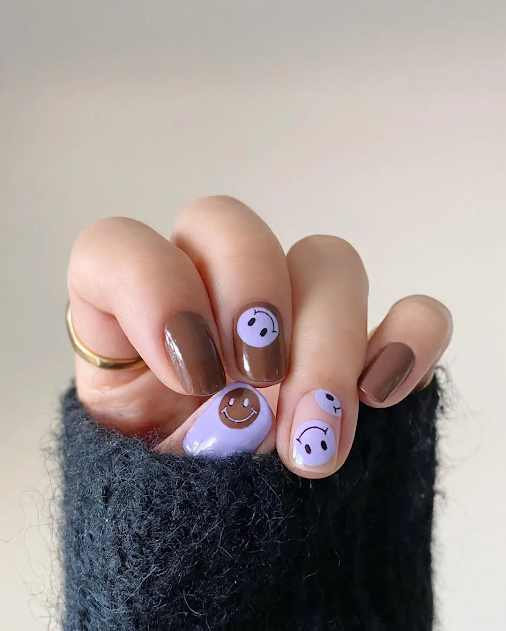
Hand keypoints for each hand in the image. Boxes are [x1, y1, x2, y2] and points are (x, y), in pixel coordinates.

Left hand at [67, 196, 451, 478]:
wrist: (225, 545)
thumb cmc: (172, 505)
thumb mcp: (139, 477)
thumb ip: (158, 435)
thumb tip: (235, 406)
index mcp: (134, 317)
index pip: (119, 245)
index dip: (153, 288)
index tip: (187, 376)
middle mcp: (211, 295)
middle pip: (228, 223)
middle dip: (252, 297)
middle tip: (260, 386)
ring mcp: (293, 314)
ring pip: (326, 259)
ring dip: (329, 342)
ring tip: (317, 435)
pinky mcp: (361, 347)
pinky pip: (411, 311)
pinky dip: (411, 339)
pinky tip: (383, 393)